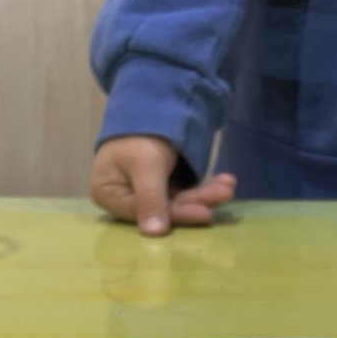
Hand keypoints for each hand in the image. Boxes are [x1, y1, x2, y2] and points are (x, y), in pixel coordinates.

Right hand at [89, 135, 236, 236]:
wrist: (148, 103)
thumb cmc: (139, 133)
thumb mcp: (145, 164)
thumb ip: (151, 198)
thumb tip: (153, 234)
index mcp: (108, 195)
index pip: (144, 213)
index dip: (176, 215)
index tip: (205, 213)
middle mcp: (125, 199)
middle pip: (165, 208)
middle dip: (198, 200)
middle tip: (225, 193)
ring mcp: (145, 194)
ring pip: (179, 201)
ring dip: (206, 194)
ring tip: (228, 185)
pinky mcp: (162, 188)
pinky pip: (184, 192)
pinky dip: (204, 187)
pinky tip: (224, 181)